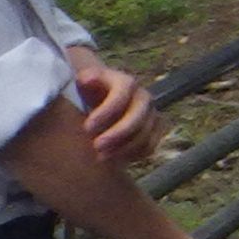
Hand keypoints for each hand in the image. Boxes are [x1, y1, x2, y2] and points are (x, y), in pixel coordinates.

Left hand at [71, 50, 163, 166]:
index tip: (87, 127)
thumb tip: (87, 79)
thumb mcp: (84, 80)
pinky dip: (133, 155)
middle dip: (118, 134)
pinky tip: (114, 159)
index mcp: (126, 82)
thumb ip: (85, 79)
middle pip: (137, 117)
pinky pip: (149, 146)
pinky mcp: (154, 131)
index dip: (106, 112)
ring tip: (101, 157)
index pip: (121, 95)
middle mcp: (143, 97)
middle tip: (97, 146)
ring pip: (145, 135)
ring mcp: (151, 115)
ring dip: (124, 149)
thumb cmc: (90, 89)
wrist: (104, 96)